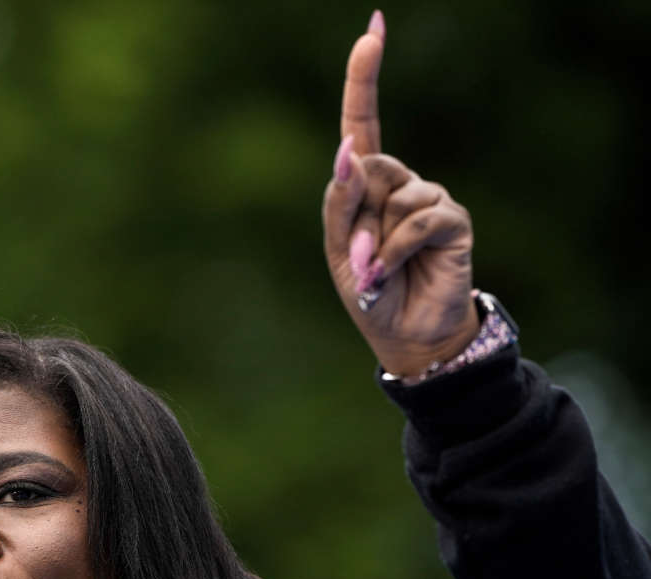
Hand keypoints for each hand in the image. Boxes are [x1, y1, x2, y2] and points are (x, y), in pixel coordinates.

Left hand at [322, 11, 479, 377]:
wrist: (404, 333)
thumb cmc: (368, 291)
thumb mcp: (339, 249)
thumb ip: (341, 202)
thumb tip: (350, 151)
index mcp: (365, 185)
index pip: (363, 122)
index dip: (365, 79)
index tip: (372, 31)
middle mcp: (398, 182)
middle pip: (368, 167)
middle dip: (354, 214)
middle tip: (357, 258)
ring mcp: (428, 196)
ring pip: (392, 194)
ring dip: (375, 240)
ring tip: (379, 270)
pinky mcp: (452, 217)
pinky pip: (418, 217)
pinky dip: (398, 247)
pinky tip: (395, 269)